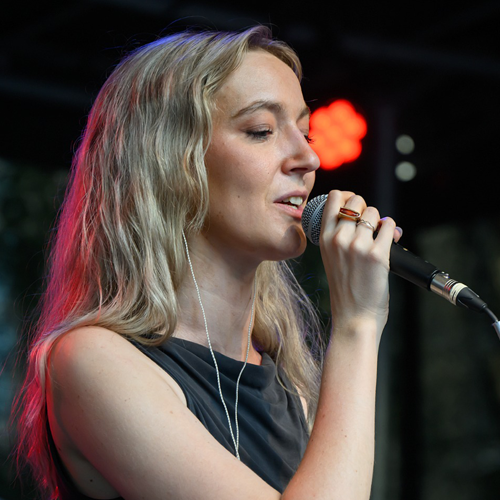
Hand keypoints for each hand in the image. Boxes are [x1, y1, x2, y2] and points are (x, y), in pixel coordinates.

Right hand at [319, 190, 401, 339]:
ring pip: (374, 212)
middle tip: (369, 223)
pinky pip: (389, 226)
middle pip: (356, 201)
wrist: (353, 317)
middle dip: (365, 208)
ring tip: (380, 234)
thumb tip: (367, 216)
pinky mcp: (378, 255)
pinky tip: (391, 239)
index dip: (346, 196)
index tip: (354, 205)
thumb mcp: (332, 259)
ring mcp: (358, 246)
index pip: (333, 198)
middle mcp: (338, 238)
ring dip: (380, 220)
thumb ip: (340, 237)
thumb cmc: (345, 290)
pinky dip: (392, 229)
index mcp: (324, 238)